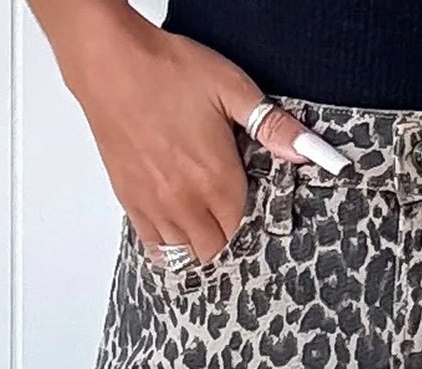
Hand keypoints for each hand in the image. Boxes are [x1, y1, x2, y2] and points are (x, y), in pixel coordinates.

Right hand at [49, 0, 346, 263]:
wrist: (110, 63)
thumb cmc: (167, 70)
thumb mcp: (231, 88)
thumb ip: (273, 126)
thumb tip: (312, 151)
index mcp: (217, 181)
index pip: (243, 229)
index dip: (248, 221)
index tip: (248, 208)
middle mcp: (186, 203)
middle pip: (216, 248)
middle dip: (225, 237)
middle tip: (225, 214)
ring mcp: (156, 206)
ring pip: (186, 253)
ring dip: (198, 242)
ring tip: (202, 221)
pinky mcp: (131, 201)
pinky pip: (155, 246)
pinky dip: (169, 245)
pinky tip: (175, 230)